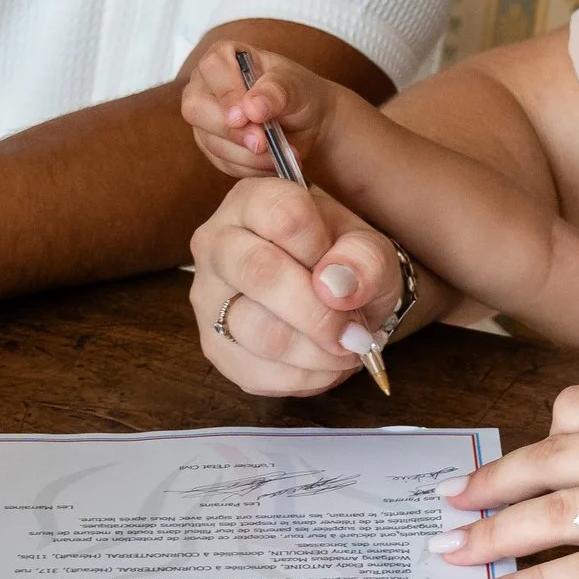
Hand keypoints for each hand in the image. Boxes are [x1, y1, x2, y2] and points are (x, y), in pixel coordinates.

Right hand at [181, 40, 348, 179]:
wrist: (308, 123)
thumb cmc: (299, 94)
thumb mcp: (297, 87)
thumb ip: (276, 92)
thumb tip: (252, 107)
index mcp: (225, 57)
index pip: (213, 69)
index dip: (227, 94)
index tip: (249, 115)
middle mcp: (207, 85)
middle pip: (196, 108)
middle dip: (231, 131)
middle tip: (262, 142)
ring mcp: (205, 118)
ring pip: (208, 140)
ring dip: (246, 154)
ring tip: (278, 153)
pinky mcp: (212, 146)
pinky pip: (221, 162)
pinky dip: (249, 167)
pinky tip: (271, 162)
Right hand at [188, 176, 402, 396]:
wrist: (336, 297)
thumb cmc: (346, 260)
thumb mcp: (370, 249)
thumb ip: (362, 259)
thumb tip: (336, 285)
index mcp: (253, 200)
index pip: (283, 217)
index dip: (323, 250)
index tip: (345, 269)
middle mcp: (217, 242)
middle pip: (260, 273)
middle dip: (320, 313)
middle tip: (356, 333)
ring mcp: (208, 297)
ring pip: (259, 331)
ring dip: (317, 351)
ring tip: (347, 348)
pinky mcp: (214, 345)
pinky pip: (255, 372)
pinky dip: (304, 377)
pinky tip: (326, 364)